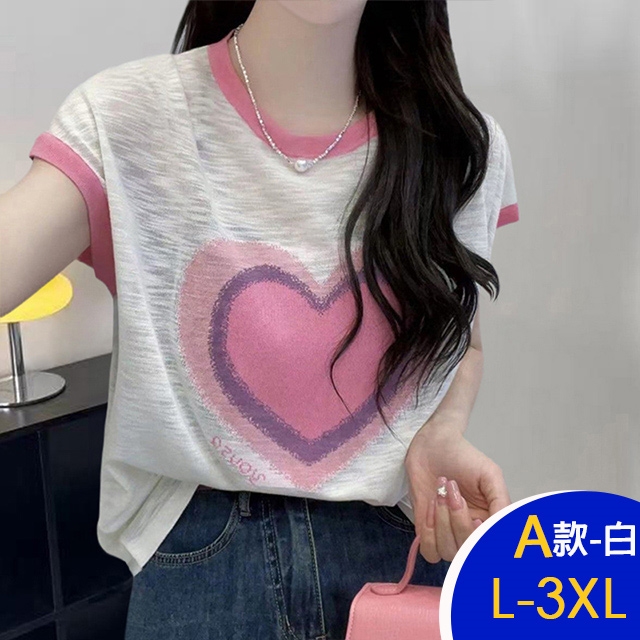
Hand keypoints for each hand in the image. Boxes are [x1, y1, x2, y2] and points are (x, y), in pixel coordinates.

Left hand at [404, 419, 510, 562]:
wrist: (432, 446)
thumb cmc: (462, 457)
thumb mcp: (490, 474)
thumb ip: (500, 502)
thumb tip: (503, 526)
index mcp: (490, 520)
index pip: (490, 546)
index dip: (481, 539)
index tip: (475, 520)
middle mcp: (470, 531)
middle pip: (467, 551)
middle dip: (457, 521)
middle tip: (453, 490)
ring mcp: (448, 533)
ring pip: (447, 552)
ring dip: (441, 522)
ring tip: (440, 493)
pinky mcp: (427, 530)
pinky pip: (429, 551)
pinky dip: (428, 531)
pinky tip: (430, 506)